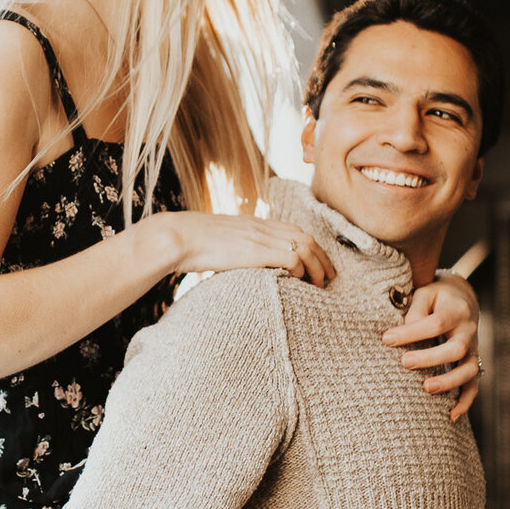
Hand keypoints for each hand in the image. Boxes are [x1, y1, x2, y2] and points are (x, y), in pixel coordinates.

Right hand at [152, 211, 334, 287]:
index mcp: (254, 223)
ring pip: (305, 246)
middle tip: (330, 277)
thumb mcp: (218, 241)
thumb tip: (236, 262)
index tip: (320, 263)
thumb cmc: (191, 243)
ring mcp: (261, 237)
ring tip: (321, 285)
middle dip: (323, 258)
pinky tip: (302, 284)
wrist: (178, 237)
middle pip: (306, 237)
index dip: (312, 246)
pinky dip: (302, 271)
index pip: (294, 230)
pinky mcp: (257, 251)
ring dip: (318, 267)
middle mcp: (262, 227)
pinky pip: (292, 258)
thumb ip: (233, 247)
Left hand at [382, 272, 482, 420]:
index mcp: (456, 310)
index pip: (436, 323)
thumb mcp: (425, 293)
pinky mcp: (472, 363)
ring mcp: (473, 350)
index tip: (386, 339)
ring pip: (469, 370)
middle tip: (405, 363)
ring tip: (426, 388)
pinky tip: (451, 417)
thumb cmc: (436, 298)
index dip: (411, 332)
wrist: (462, 299)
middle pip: (456, 349)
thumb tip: (403, 333)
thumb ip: (414, 310)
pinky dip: (465, 402)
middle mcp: (469, 331)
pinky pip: (474, 385)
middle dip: (430, 358)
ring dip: (449, 382)